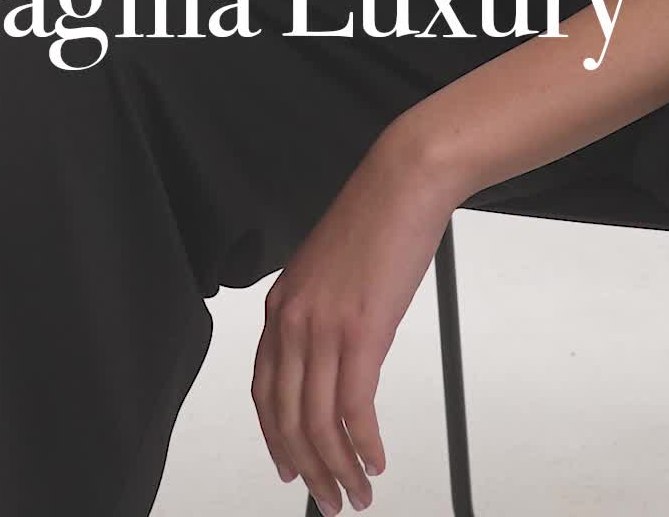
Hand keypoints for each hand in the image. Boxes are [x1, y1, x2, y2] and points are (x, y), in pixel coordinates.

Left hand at [250, 116, 461, 512]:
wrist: (403, 182)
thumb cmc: (376, 219)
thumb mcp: (329, 273)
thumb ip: (319, 315)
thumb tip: (331, 360)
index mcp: (281, 306)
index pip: (265, 392)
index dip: (276, 439)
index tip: (291, 469)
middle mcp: (292, 320)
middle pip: (287, 418)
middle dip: (308, 470)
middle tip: (330, 501)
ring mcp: (324, 327)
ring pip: (318, 423)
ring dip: (338, 469)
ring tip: (357, 495)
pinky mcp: (361, 332)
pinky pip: (354, 409)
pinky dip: (364, 445)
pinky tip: (376, 461)